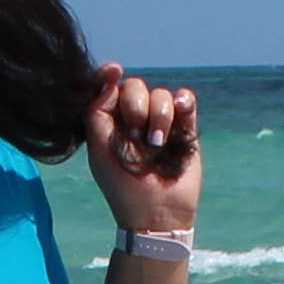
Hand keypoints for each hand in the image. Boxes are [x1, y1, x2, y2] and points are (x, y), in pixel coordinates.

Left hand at [84, 65, 201, 233]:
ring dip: (159, 114)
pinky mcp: (185, 129)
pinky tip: (181, 111)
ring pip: (162, 94)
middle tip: (135, 135)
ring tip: (156, 144)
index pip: (109, 87)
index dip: (109, 75)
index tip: (114, 71)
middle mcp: (135, 119)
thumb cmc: (122, 184)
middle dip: (136, 105)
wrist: (155, 213)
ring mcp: (161, 123)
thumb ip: (96, 111)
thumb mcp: (99, 148)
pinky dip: (183, 100)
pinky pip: (186, 100)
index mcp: (111, 122)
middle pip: (136, 87)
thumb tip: (111, 78)